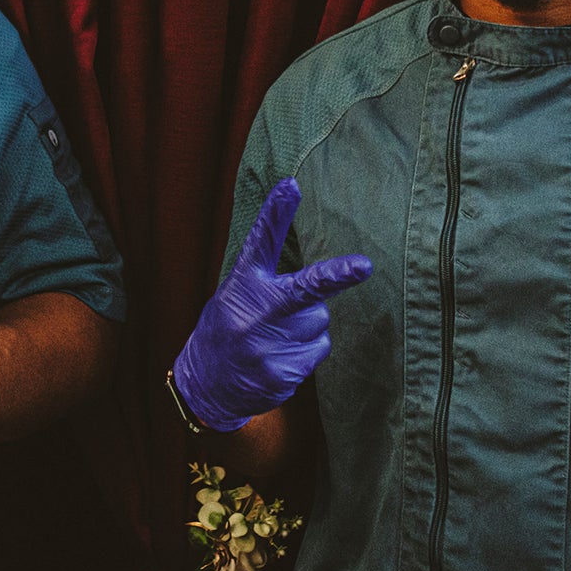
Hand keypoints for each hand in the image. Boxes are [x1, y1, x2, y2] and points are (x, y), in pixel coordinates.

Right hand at [173, 177, 371, 430]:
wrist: (205, 385)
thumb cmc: (228, 330)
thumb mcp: (233, 298)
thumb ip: (269, 284)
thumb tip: (326, 278)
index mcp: (242, 285)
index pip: (261, 242)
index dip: (276, 213)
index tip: (291, 185)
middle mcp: (256, 312)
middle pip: (305, 288)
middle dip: (336, 276)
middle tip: (364, 266)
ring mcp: (269, 345)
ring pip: (319, 320)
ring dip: (307, 325)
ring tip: (275, 336)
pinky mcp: (284, 372)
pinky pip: (318, 349)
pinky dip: (305, 350)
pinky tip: (278, 356)